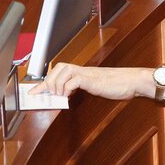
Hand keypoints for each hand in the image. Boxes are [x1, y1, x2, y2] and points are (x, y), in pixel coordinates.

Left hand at [34, 63, 156, 100]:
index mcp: (81, 72)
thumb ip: (81, 89)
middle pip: (58, 68)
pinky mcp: (92, 79)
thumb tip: (65, 97)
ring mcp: (87, 74)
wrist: (131, 82)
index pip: (57, 72)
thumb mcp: (94, 87)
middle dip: (48, 82)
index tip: (33, 92)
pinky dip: (67, 87)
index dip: (43, 83)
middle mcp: (82, 70)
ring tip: (59, 96)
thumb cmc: (115, 85)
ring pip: (63, 71)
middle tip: (47, 95)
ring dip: (57, 84)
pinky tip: (68, 95)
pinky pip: (75, 80)